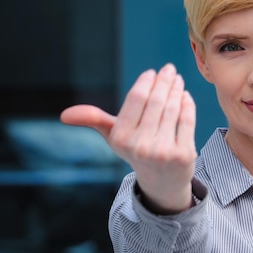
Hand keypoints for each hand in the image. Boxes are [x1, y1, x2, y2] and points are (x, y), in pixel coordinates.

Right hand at [60, 63, 197, 213]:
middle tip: (169, 69)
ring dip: (177, 90)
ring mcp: (163, 151)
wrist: (161, 183)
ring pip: (173, 109)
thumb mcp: (114, 137)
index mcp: (121, 138)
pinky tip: (185, 96)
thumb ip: (94, 120)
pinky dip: (188, 104)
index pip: (136, 100)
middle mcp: (140, 146)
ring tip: (177, 80)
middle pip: (156, 102)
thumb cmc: (136, 151)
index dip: (145, 82)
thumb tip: (64, 115)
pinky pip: (187, 120)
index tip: (152, 73)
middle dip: (164, 81)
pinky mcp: (183, 154)